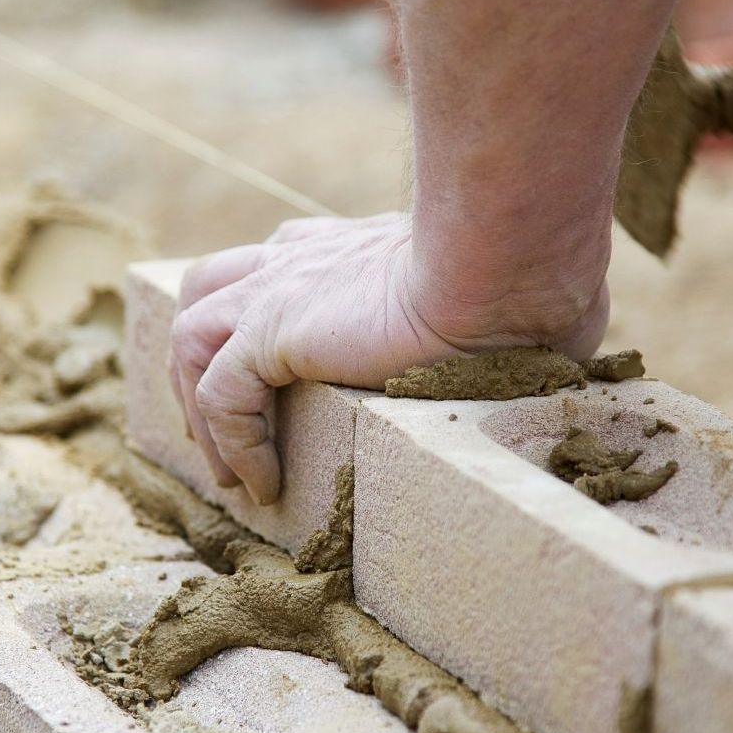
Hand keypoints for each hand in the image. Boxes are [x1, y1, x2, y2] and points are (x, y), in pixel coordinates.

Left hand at [168, 213, 608, 504]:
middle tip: (220, 435)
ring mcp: (275, 291)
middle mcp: (294, 260)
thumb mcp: (484, 293)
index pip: (265, 270)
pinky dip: (233, 444)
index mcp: (336, 248)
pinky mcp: (272, 332)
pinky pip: (222, 397)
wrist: (507, 264)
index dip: (247, 325)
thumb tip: (542, 340)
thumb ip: (476, 312)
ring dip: (201, 414)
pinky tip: (263, 484)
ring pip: (189, 343)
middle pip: (205, 294)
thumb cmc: (524, 276)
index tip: (262, 388)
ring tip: (232, 477)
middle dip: (198, 363)